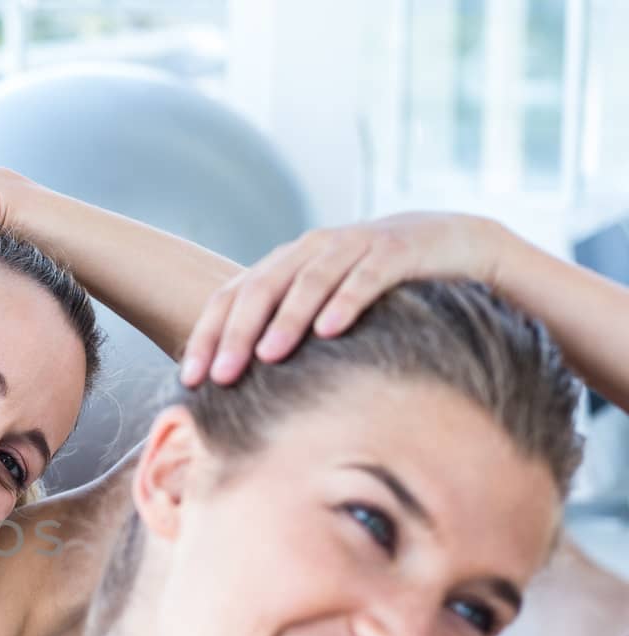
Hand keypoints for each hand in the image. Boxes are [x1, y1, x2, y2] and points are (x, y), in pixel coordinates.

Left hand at [180, 212, 504, 386]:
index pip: (231, 297)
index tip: (191, 379)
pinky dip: (345, 300)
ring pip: (309, 281)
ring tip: (268, 356)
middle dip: (237, 334)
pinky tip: (330, 331)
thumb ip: (283, 330)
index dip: (208, 336)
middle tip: (222, 377)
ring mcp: (353, 245)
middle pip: (261, 289)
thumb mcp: (322, 304)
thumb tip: (236, 386)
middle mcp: (311, 249)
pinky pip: (365, 275)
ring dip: (286, 320)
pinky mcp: (395, 250)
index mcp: (284, 263)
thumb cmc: (374, 287)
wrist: (451, 242)